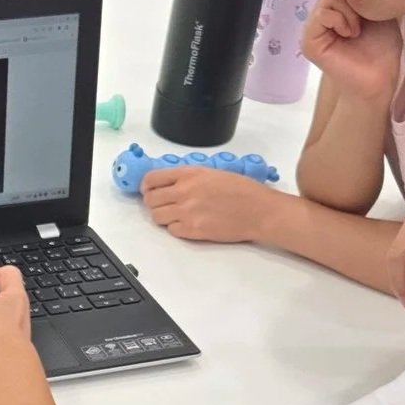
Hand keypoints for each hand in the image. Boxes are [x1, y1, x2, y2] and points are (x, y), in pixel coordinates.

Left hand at [140, 166, 284, 244]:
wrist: (259, 211)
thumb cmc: (242, 190)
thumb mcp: (212, 173)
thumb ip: (188, 177)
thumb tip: (168, 183)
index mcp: (190, 174)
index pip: (151, 178)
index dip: (146, 185)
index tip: (148, 189)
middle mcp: (185, 192)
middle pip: (150, 200)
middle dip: (152, 202)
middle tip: (161, 204)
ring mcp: (187, 212)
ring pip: (157, 217)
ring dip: (162, 216)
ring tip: (175, 214)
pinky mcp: (193, 231)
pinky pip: (171, 230)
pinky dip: (175, 228)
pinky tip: (188, 223)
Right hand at [303, 0, 402, 103]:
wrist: (380, 80)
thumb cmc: (382, 48)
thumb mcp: (378, 9)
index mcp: (334, 5)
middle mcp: (320, 13)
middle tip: (364, 17)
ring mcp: (313, 27)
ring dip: (350, 10)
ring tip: (358, 29)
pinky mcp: (310, 40)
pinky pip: (322, 14)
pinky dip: (341, 20)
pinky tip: (351, 34)